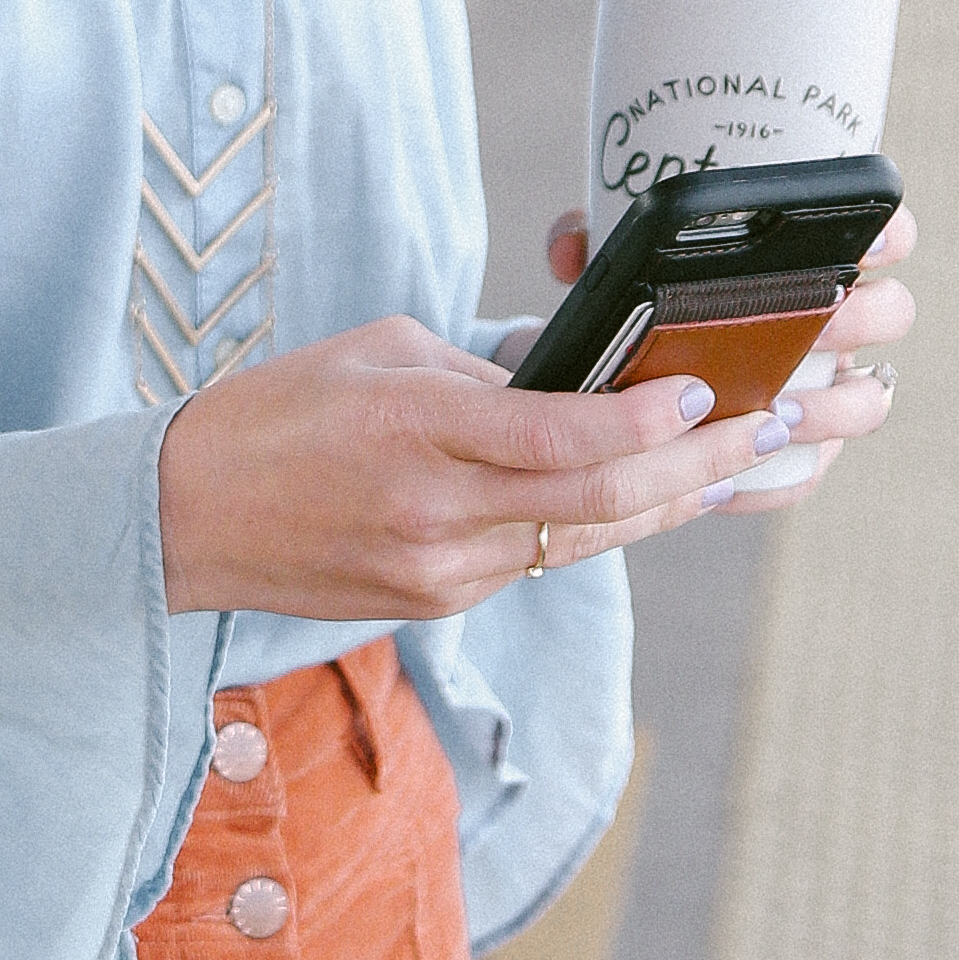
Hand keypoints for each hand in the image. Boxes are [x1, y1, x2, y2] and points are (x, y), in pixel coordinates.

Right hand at [157, 318, 788, 623]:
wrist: (181, 523)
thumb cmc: (275, 415)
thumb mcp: (379, 356)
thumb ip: (484, 375)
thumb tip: (577, 379)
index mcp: (413, 437)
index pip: (559, 440)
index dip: (646, 421)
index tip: (707, 388)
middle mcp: (436, 519)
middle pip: (600, 503)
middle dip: (699, 463)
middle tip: (777, 424)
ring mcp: (442, 575)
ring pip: (585, 539)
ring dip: (672, 499)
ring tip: (748, 459)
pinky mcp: (439, 603)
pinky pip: (542, 559)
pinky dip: (604, 525)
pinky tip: (659, 494)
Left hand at [514, 203, 922, 497]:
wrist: (626, 381)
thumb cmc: (645, 305)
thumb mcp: (618, 264)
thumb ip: (594, 240)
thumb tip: (573, 247)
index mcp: (813, 263)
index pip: (884, 234)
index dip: (888, 233)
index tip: (864, 238)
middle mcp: (836, 325)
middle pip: (890, 312)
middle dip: (862, 317)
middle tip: (817, 321)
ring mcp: (826, 392)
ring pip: (867, 400)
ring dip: (836, 404)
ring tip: (781, 405)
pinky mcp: (798, 455)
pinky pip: (809, 472)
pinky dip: (781, 474)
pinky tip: (738, 472)